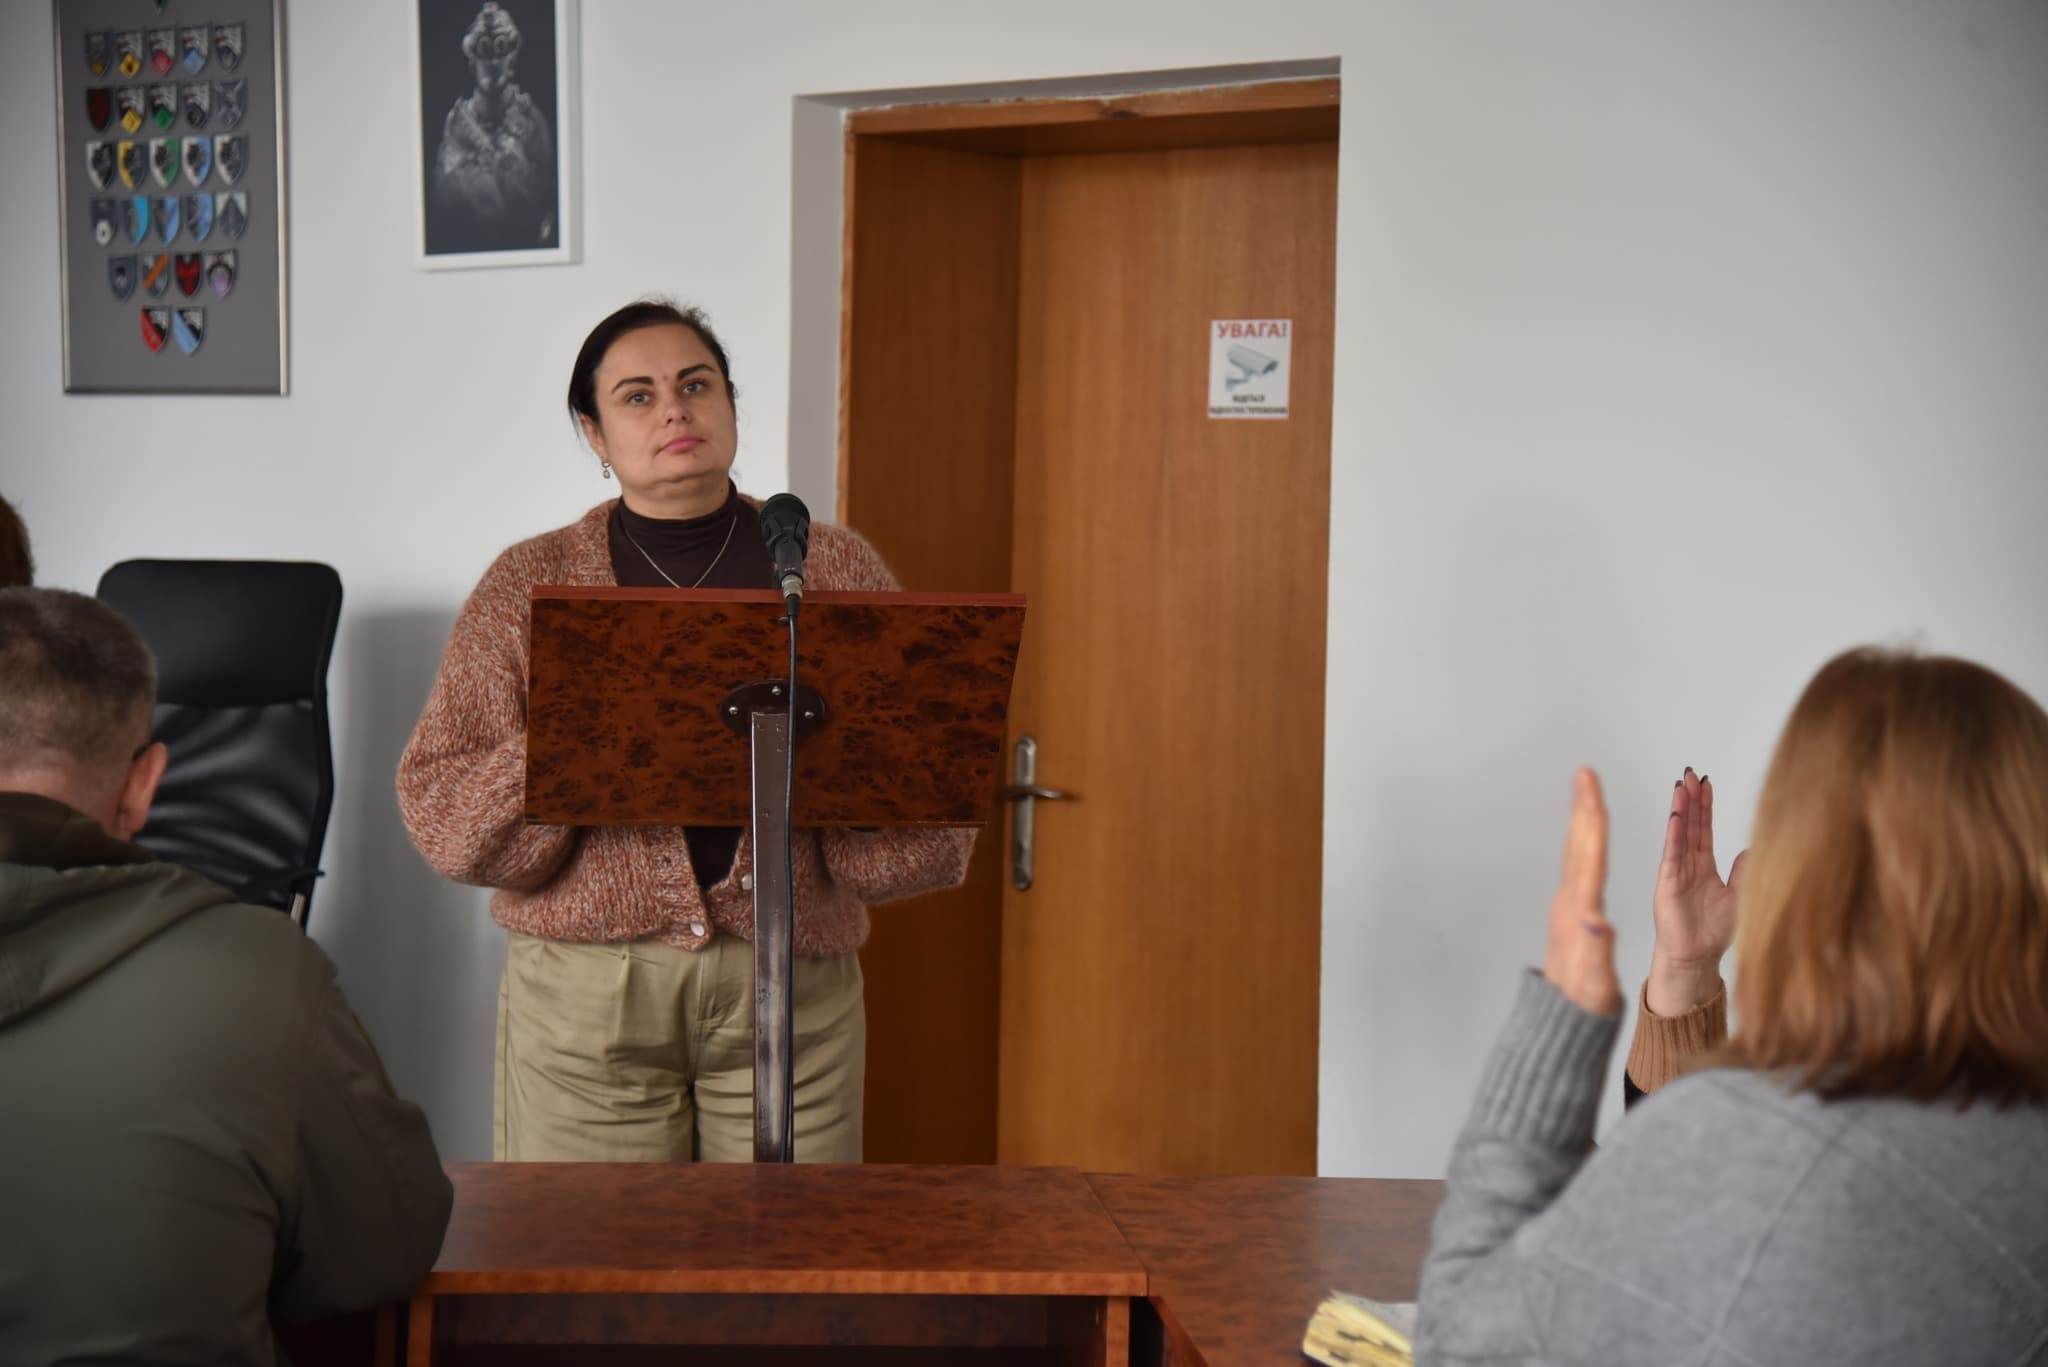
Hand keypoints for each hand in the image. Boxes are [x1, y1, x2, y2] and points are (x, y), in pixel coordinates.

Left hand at [1544, 768, 1622, 1016]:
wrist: (1561, 1024)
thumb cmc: (1583, 1006)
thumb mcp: (1594, 984)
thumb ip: (1595, 950)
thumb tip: (1595, 919)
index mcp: (1578, 912)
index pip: (1588, 856)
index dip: (1592, 818)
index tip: (1590, 785)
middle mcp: (1568, 905)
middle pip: (1579, 847)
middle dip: (1584, 808)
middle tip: (1585, 774)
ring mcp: (1567, 910)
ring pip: (1577, 855)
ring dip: (1583, 823)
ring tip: (1588, 795)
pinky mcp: (1571, 917)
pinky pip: (1581, 870)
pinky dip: (1587, 847)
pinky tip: (1589, 842)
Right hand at [1647, 768, 1745, 1015]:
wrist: (1696, 958)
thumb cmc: (1713, 933)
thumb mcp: (1739, 896)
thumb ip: (1743, 872)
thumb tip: (1753, 848)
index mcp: (1704, 867)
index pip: (1704, 829)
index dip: (1705, 806)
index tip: (1705, 782)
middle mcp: (1688, 866)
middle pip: (1690, 825)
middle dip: (1691, 798)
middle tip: (1690, 773)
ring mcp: (1675, 873)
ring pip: (1679, 835)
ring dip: (1680, 810)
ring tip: (1681, 786)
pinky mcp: (1667, 884)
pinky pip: (1670, 855)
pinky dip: (1673, 836)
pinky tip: (1675, 817)